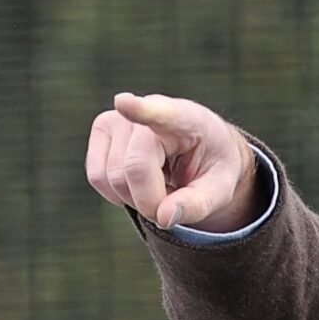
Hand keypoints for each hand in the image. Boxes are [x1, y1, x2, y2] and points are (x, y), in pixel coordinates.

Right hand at [86, 92, 260, 231]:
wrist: (202, 149)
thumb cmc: (212, 166)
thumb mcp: (221, 190)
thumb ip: (198, 204)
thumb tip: (163, 217)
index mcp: (187, 119)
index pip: (162, 114)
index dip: (141, 110)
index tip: (124, 102)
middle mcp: (148, 108)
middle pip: (134, 169)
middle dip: (151, 201)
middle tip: (175, 201)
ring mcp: (120, 116)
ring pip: (112, 178)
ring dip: (136, 198)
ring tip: (161, 184)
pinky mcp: (102, 128)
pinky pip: (98, 178)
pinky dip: (118, 193)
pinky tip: (140, 183)